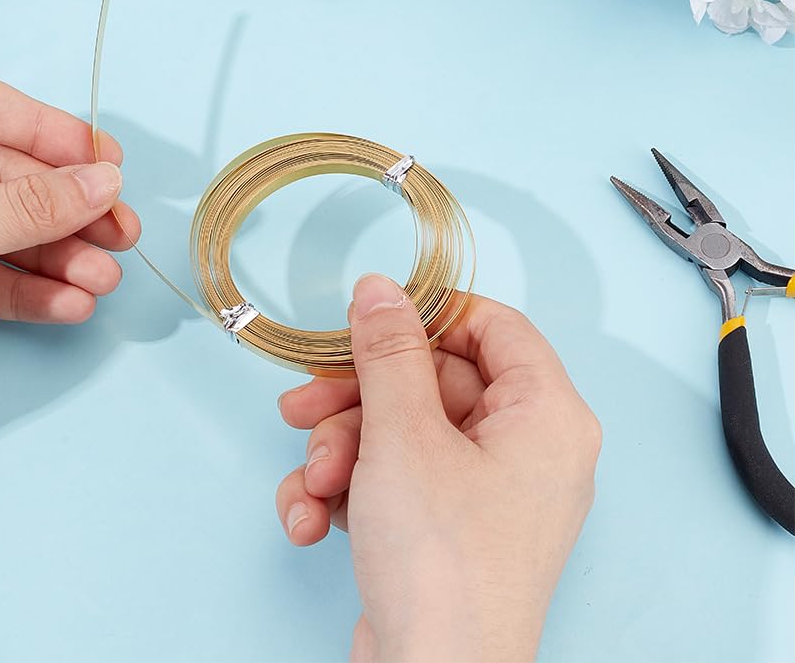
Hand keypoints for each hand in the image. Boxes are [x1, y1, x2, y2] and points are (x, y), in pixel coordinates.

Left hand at [0, 74, 139, 430]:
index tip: (108, 164)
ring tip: (103, 281)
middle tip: (119, 236)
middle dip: (62, 211)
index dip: (52, 133)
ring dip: (52, 256)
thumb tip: (103, 181)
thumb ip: (25, 208)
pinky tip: (67, 304)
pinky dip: (22, 289)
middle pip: (0, 174)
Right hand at [276, 275, 600, 662]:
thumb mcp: (403, 434)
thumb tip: (379, 286)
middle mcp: (525, 450)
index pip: (493, 328)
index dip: (428, 316)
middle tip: (301, 406)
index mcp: (545, 416)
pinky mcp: (447, 531)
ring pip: (402, 433)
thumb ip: (389, 351)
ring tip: (310, 484)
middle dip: (356, 400)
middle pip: (431, 383)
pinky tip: (308, 520)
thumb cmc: (438, 560)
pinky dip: (349, 493)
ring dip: (340, 452)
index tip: (369, 322)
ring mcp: (486, 494)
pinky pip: (396, 481)